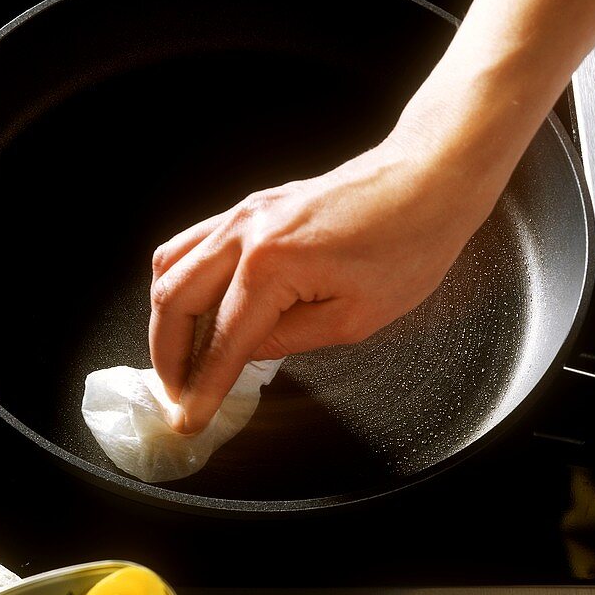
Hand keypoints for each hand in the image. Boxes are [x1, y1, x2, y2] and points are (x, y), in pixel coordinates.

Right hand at [148, 129, 499, 433]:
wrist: (428, 177)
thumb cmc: (409, 242)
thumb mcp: (355, 318)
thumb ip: (289, 340)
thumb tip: (247, 352)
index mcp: (270, 265)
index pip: (223, 342)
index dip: (203, 388)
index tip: (190, 418)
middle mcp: (244, 233)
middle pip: (174, 299)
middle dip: (167, 355)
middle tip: (174, 393)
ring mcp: (243, 214)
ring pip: (170, 266)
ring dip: (166, 316)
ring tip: (177, 355)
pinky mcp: (250, 208)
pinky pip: (191, 244)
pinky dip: (181, 281)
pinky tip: (194, 308)